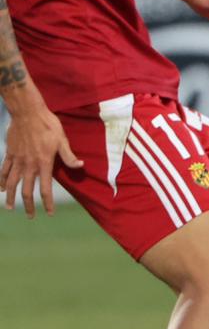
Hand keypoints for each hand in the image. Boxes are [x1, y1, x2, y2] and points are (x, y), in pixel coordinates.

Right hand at [2, 100, 80, 216]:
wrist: (27, 112)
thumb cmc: (48, 125)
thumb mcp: (62, 140)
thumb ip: (69, 156)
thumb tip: (80, 166)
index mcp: (43, 163)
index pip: (45, 188)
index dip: (47, 202)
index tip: (49, 213)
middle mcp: (29, 165)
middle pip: (26, 190)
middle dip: (29, 205)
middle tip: (31, 216)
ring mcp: (17, 160)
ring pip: (12, 183)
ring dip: (11, 197)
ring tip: (10, 208)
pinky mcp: (10, 153)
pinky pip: (4, 170)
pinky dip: (2, 180)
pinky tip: (2, 188)